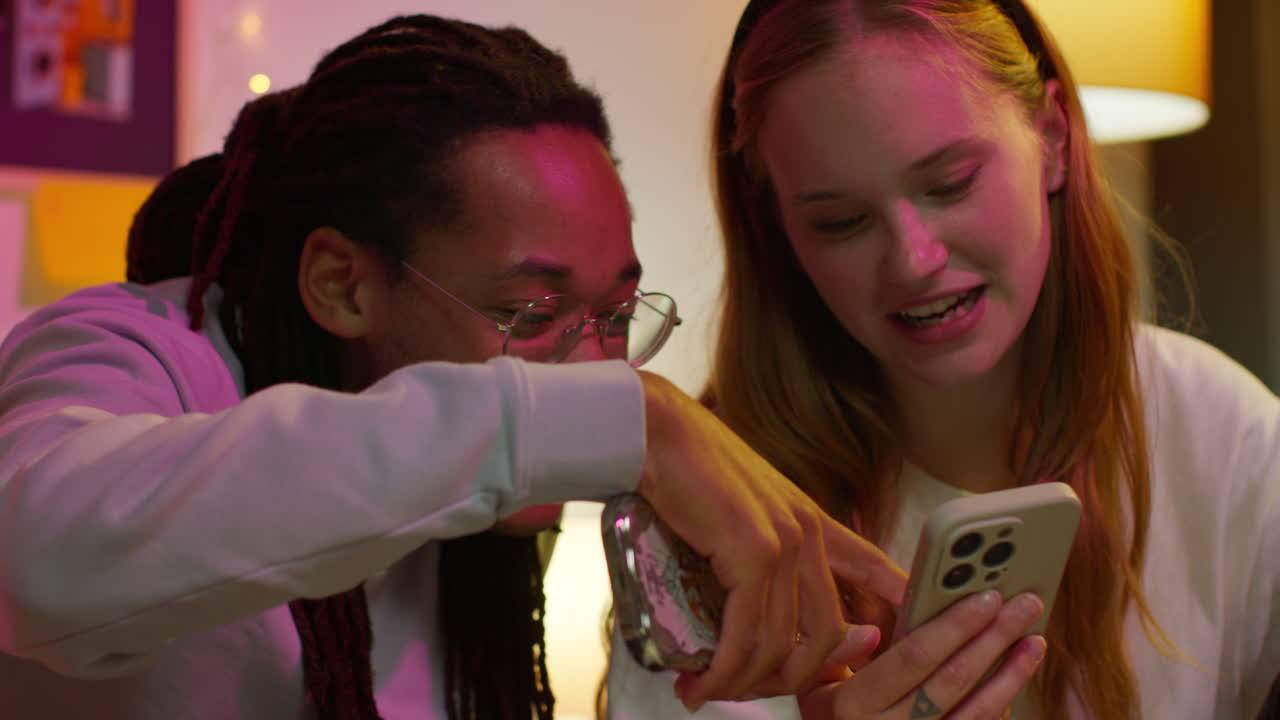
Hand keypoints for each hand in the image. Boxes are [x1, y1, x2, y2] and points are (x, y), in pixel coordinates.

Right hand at [634, 371, 906, 710]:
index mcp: (809, 519)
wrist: (657, 432)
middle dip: (791, 679)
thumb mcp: (738, 505)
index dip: (892, 605)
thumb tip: (744, 599)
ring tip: (707, 690)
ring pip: (782, 644)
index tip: (889, 643)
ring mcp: (784, 543)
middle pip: (826, 634)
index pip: (870, 566)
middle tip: (750, 691)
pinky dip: (723, 669)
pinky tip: (701, 680)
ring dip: (744, 682)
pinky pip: (746, 634)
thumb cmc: (685, 467)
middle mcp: (806, 532)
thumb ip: (757, 546)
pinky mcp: (752, 553)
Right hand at [799, 591, 1046, 719]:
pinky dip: (1001, 709)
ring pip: (975, 714)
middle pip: (953, 681)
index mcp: (852, 705)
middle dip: (993, 639)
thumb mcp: (810, 680)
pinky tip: (1015, 681)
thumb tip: (871, 632)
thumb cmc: (823, 713)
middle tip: (1025, 606)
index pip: (913, 658)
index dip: (953, 626)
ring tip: (1034, 641)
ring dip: (1010, 676)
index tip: (986, 597)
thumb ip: (837, 653)